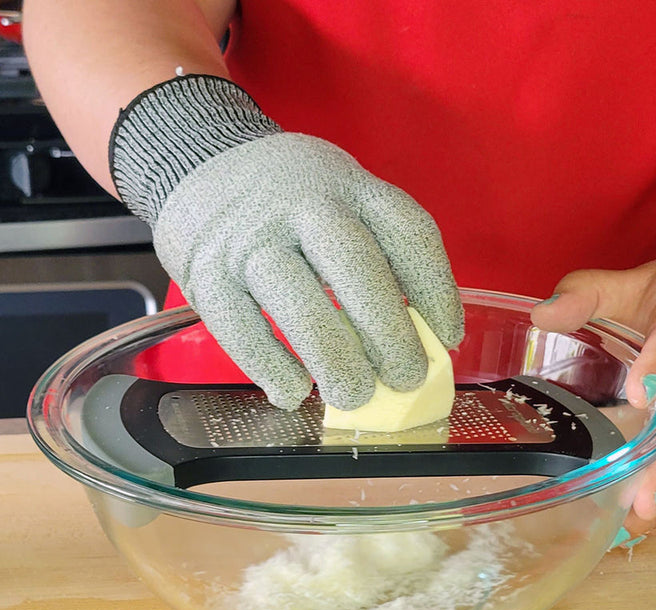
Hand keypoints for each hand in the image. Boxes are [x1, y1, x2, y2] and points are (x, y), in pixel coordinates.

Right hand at [111, 76, 463, 409]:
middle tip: (405, 379)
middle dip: (389, 336)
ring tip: (354, 396)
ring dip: (334, 361)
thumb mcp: (341, 196)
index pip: (408, 231)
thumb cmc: (288, 199)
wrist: (199, 160)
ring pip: (300, 305)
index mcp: (349, 185)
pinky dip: (272, 368)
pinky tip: (294, 392)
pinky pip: (242, 330)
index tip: (448, 337)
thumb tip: (416, 339)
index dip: (437, 290)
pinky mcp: (206, 273)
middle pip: (357, 270)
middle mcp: (303, 204)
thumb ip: (376, 251)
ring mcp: (251, 238)